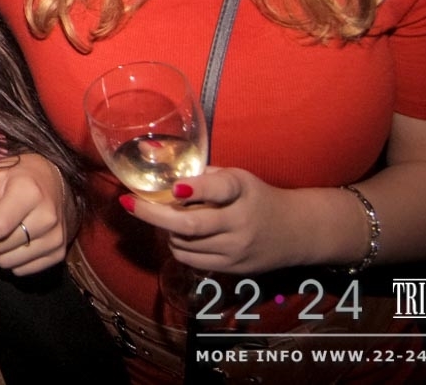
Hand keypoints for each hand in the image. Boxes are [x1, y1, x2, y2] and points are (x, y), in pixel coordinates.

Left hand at [0, 153, 70, 274]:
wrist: (53, 179)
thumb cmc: (16, 176)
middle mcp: (47, 216)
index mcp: (30, 192)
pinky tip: (18, 236)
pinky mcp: (58, 253)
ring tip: (7, 225)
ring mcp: (56, 237)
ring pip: (7, 262)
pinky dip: (12, 257)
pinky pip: (20, 270)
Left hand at [121, 167, 303, 274]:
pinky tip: (180, 235)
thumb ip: (201, 175)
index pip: (219, 189)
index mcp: (242, 191)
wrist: (296, 231)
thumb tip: (153, 156)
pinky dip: (177, 246)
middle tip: (129, 203)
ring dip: (165, 230)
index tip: (174, 186)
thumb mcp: (237, 178)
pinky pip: (190, 259)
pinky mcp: (232, 269)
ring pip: (184, 243)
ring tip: (166, 217)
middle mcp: (240, 222)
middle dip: (154, 214)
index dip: (195, 188)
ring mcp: (236, 249)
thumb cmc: (256, 197)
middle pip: (190, 225)